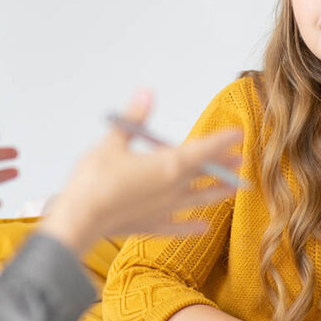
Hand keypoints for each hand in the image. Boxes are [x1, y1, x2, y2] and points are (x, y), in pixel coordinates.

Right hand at [38, 89, 242, 253]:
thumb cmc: (94, 180)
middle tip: (240, 160)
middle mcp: (172, 188)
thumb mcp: (113, 142)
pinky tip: (204, 227)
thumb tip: (146, 92)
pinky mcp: (151, 225)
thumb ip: (134, 119)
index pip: (203, 149)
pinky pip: (178, 226)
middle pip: (204, 173)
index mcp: (167, 165)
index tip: (238, 134)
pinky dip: (192, 226)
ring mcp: (164, 209)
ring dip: (217, 193)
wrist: (80, 220)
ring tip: (233, 189)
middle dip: (222, 165)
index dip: (222, 140)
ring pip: (198, 199)